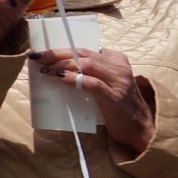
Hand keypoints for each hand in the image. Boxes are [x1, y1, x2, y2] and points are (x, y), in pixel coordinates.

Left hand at [30, 45, 153, 153]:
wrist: (140, 128)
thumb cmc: (118, 105)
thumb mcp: (106, 83)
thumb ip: (90, 74)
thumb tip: (58, 69)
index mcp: (116, 59)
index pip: (84, 49)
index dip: (62, 49)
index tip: (44, 52)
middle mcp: (118, 66)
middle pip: (82, 53)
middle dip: (57, 54)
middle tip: (37, 57)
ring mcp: (118, 81)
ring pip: (87, 64)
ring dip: (62, 65)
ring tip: (45, 70)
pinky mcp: (115, 97)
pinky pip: (92, 83)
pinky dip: (75, 79)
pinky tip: (60, 78)